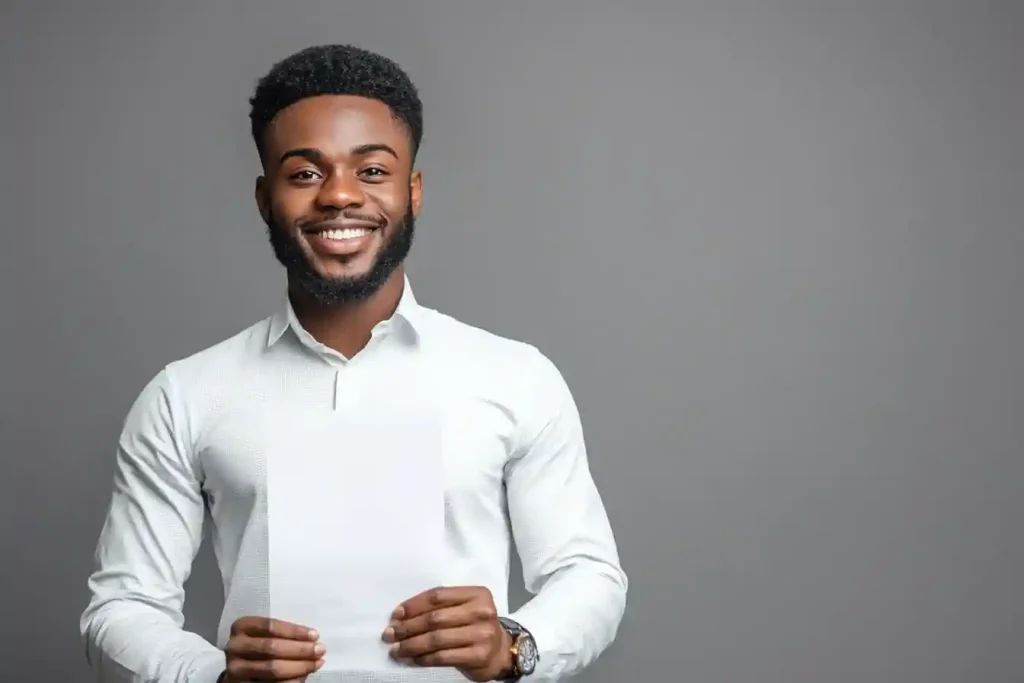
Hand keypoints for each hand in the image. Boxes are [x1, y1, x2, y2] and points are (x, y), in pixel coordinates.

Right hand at [221, 616, 324, 681]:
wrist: (239, 669)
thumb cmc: (258, 645)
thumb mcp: (264, 634)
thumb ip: (282, 634)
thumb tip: (312, 640)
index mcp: (241, 627)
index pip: (270, 626)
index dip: (294, 631)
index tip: (314, 635)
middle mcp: (234, 647)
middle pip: (272, 648)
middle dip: (300, 650)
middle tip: (320, 650)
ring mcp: (235, 670)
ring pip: (272, 669)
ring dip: (300, 667)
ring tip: (316, 663)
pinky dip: (292, 681)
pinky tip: (304, 676)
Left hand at [383, 586, 512, 680]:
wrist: (500, 652)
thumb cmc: (475, 626)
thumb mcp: (465, 608)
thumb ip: (442, 607)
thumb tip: (401, 616)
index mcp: (477, 594)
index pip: (438, 596)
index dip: (414, 605)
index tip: (396, 615)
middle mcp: (482, 611)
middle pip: (435, 617)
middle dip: (408, 626)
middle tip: (389, 634)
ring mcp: (482, 634)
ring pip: (437, 638)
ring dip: (412, 645)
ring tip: (396, 649)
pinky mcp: (479, 655)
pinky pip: (443, 656)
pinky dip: (424, 658)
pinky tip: (412, 659)